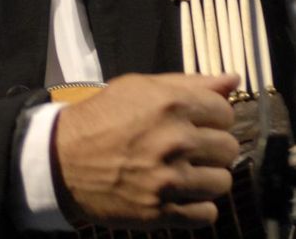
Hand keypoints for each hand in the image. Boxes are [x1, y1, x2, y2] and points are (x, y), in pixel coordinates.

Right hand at [52, 72, 240, 228]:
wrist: (61, 160)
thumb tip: (233, 80)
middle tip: (191, 149)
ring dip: (208, 178)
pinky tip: (183, 196)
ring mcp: (169, 179)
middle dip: (213, 148)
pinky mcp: (160, 211)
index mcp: (172, 104)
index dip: (213, 118)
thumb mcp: (140, 88)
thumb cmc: (101, 118)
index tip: (198, 123)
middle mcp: (176, 140)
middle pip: (228, 148)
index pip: (225, 112)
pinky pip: (207, 214)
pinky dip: (198, 208)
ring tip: (188, 173)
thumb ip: (189, 83)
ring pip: (222, 182)